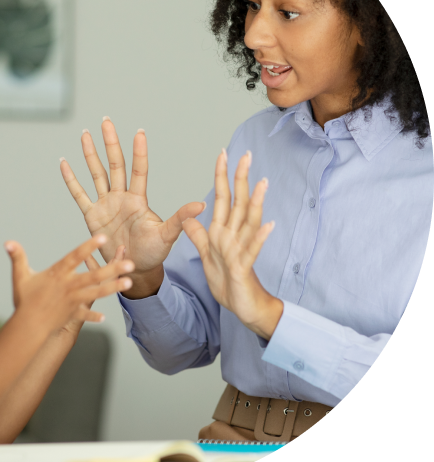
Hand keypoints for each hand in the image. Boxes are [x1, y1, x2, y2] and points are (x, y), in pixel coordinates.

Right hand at [4, 235, 133, 332]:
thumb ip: (17, 257)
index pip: (75, 257)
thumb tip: (7, 242)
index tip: (103, 237)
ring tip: (129, 282)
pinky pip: (87, 314)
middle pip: (94, 276)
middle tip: (131, 263)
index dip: (88, 246)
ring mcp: (73, 301)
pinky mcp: (73, 314)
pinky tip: (105, 316)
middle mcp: (69, 287)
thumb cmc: (24, 299)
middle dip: (113, 269)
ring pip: (97, 292)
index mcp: (58, 274)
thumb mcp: (20, 276)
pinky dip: (94, 315)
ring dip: (114, 287)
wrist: (26, 326)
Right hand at [60, 118, 204, 294]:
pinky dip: (71, 179)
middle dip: (110, 142)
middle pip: (115, 164)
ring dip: (90, 154)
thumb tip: (201, 205)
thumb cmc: (154, 253)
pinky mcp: (92, 216)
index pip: (139, 170)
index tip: (139, 132)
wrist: (134, 269)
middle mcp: (121, 197)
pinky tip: (64, 163)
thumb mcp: (167, 235)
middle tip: (106, 121)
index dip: (139, 152)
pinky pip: (79, 194)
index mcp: (138, 200)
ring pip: (97, 174)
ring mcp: (106, 204)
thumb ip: (180, 218)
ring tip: (85, 134)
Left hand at [181, 150, 282, 339]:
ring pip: (250, 222)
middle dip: (241, 179)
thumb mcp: (207, 256)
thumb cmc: (228, 281)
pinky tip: (269, 225)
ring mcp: (242, 250)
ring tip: (262, 182)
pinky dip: (260, 238)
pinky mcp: (244, 267)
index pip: (223, 198)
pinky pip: (253, 250)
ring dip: (256, 203)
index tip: (223, 154)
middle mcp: (235, 236)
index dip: (222, 176)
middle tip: (246, 155)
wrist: (244, 307)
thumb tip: (191, 217)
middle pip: (239, 202)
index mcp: (223, 232)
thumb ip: (199, 236)